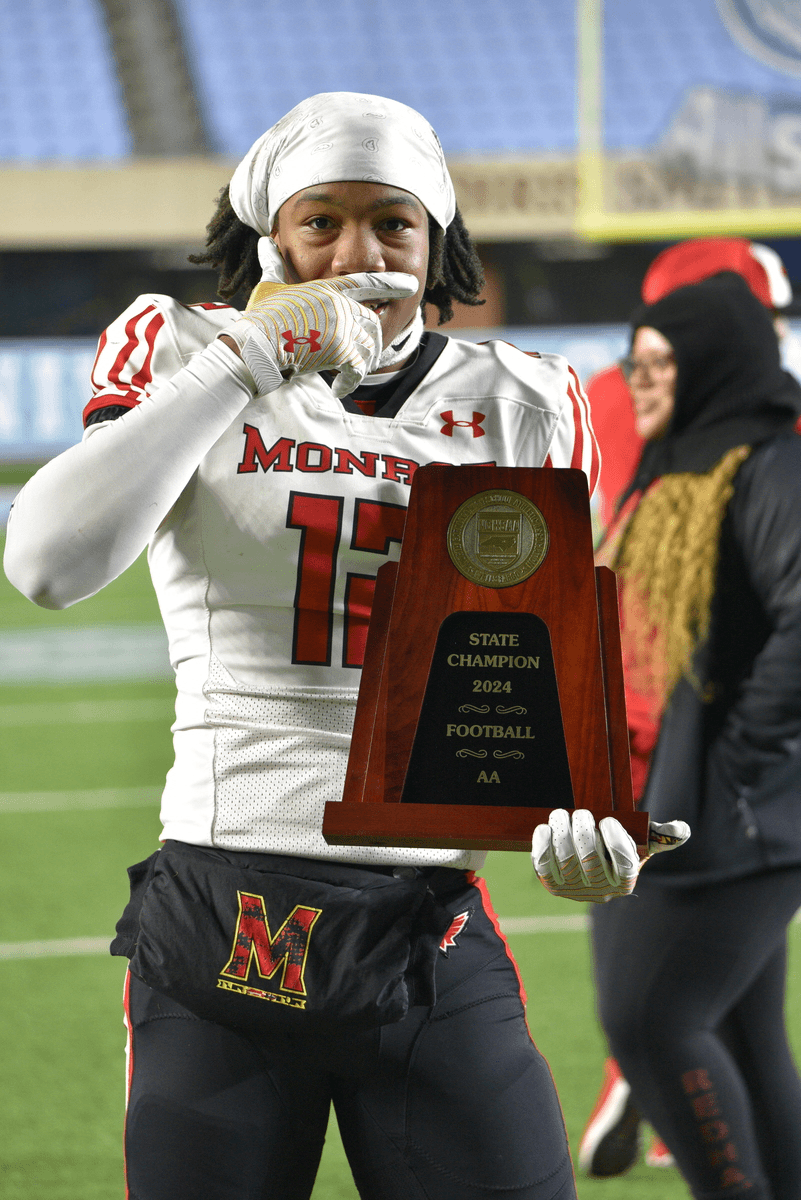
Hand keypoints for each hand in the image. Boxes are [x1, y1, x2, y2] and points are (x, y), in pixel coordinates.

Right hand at [221, 272, 418, 397]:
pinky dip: (349, 382)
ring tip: (349, 372)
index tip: (411, 284)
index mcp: (328, 288)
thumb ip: (275, 265)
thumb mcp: (270, 287)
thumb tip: (266, 243)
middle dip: (367, 340)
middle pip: (370, 320)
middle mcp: (341, 305)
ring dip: (361, 362)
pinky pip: (358, 369)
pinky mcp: (342, 352)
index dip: (392, 284)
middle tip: (360, 356)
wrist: (256, 344)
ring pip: (369, 345)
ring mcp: (343, 328)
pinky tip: (339, 388)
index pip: (368, 283)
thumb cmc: (261, 317)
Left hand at [531, 809, 689, 903]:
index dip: (616, 841)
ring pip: (566, 861)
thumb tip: (682, 830)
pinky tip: (545, 827)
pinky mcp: (553, 885)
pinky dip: (542, 844)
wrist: (585, 856)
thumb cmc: (615, 845)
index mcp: (626, 881)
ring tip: (562, 814)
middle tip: (582, 812)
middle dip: (584, 831)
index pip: (624, 864)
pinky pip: (543, 867)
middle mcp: (601, 891)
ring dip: (562, 833)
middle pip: (591, 861)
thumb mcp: (640, 841)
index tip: (608, 820)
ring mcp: (575, 890)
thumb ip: (661, 834)